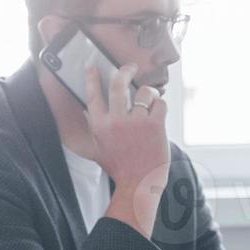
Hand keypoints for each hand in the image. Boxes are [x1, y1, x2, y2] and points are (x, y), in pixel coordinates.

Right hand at [85, 64, 170, 237]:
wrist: (138, 184)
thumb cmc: (119, 168)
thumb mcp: (99, 148)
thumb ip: (94, 128)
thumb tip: (89, 110)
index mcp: (100, 126)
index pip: (92, 94)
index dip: (91, 77)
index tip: (92, 65)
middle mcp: (116, 121)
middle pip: (118, 83)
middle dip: (124, 70)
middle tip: (129, 68)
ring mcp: (136, 123)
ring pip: (144, 91)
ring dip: (149, 92)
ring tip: (150, 98)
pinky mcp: (155, 126)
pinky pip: (160, 103)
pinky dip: (160, 105)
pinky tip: (158, 112)